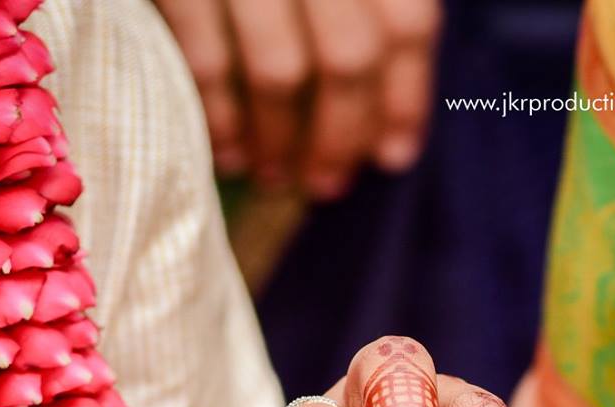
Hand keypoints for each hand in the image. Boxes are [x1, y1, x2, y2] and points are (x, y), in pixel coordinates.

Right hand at [153, 0, 440, 193]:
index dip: (405, 98)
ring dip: (280, 139)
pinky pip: (207, 60)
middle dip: (341, 134)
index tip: (392, 157)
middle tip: (328, 182)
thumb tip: (389, 119)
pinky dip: (221, 118)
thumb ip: (363, 5)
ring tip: (275, 173)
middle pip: (349, 56)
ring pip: (280, 70)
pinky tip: (227, 151)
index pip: (407, 22)